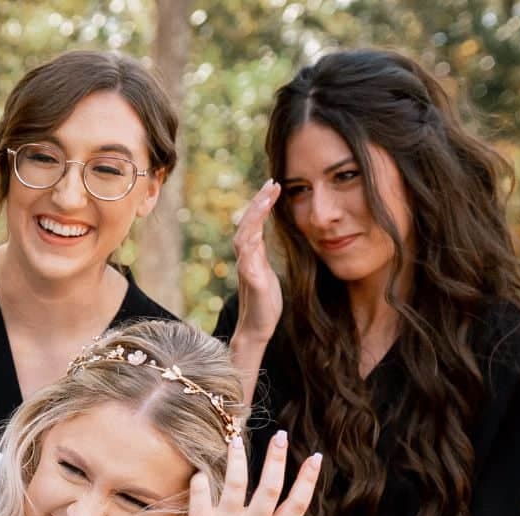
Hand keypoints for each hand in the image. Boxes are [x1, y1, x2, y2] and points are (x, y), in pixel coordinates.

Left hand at [174, 430, 329, 515]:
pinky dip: (202, 480)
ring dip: (238, 459)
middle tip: (281, 436)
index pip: (297, 505)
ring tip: (237, 440)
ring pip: (235, 485)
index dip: (308, 480)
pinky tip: (203, 471)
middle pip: (269, 488)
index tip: (315, 457)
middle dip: (277, 460)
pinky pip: (201, 495)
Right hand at [231, 180, 282, 349]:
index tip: (274, 184)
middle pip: (247, 225)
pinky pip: (248, 263)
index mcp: (252, 255)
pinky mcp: (252, 285)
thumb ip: (262, 253)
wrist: (257, 328)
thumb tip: (262, 234)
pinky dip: (250, 247)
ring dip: (254, 219)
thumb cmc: (264, 301)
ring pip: (245, 239)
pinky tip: (257, 233)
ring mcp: (247, 271)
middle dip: (257, 203)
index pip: (254, 223)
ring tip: (265, 201)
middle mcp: (246, 260)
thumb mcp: (267, 271)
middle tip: (271, 183)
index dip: (262, 203)